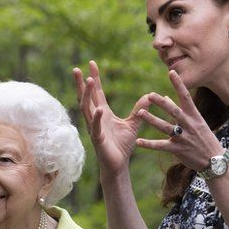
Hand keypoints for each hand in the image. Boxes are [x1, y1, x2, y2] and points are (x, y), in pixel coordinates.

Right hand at [73, 60, 148, 174]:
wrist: (119, 165)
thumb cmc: (122, 146)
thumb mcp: (133, 123)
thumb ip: (139, 109)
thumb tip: (150, 95)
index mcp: (103, 113)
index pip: (97, 92)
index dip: (94, 78)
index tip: (92, 63)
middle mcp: (96, 118)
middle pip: (86, 98)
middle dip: (82, 84)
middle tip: (78, 69)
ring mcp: (95, 128)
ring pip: (87, 109)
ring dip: (87, 95)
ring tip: (88, 81)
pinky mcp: (98, 139)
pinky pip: (96, 127)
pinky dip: (97, 118)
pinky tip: (98, 109)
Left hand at [133, 70, 225, 171]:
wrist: (214, 160)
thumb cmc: (204, 138)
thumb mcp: (196, 122)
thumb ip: (179, 109)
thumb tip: (165, 97)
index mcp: (194, 116)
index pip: (186, 96)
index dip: (178, 84)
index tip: (171, 72)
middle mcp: (189, 125)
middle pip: (174, 111)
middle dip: (162, 103)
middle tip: (150, 95)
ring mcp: (183, 137)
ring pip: (165, 127)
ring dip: (152, 120)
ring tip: (140, 112)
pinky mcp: (178, 149)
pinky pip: (161, 146)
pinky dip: (149, 144)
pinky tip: (138, 141)